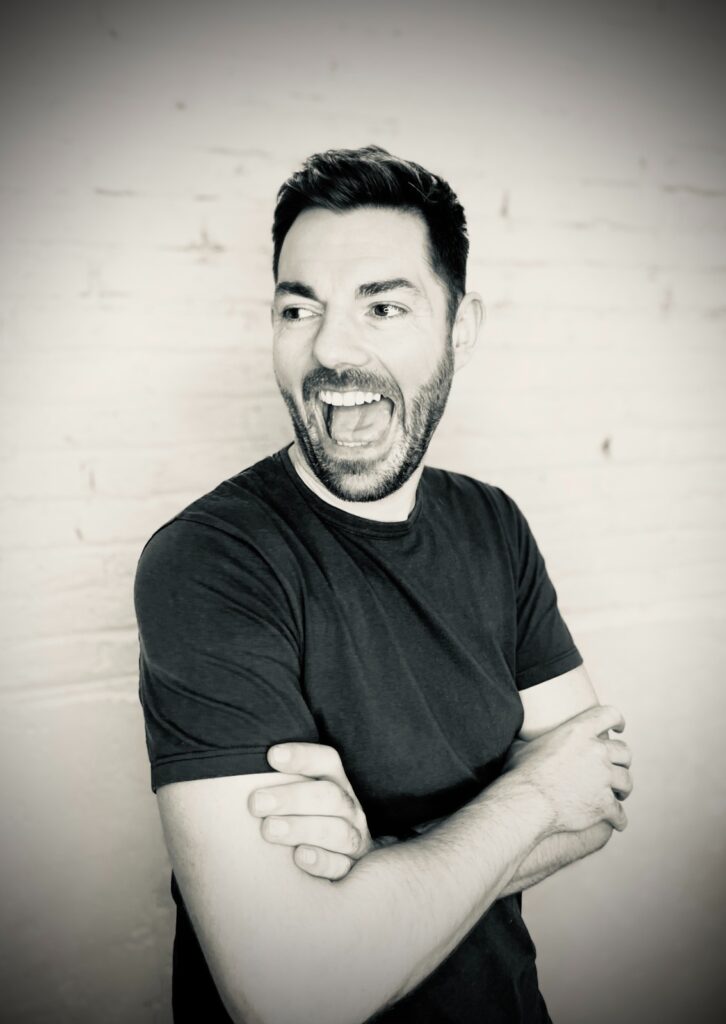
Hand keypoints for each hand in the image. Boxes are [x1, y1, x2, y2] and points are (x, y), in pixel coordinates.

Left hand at [249, 742, 374, 880]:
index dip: (303, 756)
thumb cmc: (302, 819)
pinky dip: (321, 861)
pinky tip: (300, 857)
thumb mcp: (297, 795)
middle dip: (292, 797)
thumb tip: (230, 772)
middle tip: (256, 803)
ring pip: (338, 830)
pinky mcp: (352, 868)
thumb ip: (275, 783)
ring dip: (302, 828)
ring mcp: (353, 838)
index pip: (326, 760)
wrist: (338, 859)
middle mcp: (348, 807)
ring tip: (269, 829)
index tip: (272, 756)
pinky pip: (341, 865)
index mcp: (334, 781)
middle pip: (329, 795)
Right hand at [501, 704, 632, 834]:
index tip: (619, 728)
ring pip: (626, 781)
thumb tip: (520, 733)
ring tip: (619, 794)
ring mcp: (603, 778)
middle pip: (624, 751)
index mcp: (579, 731)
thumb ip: (533, 738)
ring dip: (623, 788)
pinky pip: (620, 812)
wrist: (526, 802)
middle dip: (622, 761)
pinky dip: (619, 818)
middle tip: (616, 768)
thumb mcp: (525, 745)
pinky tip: (616, 822)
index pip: (610, 715)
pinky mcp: (604, 804)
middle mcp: (596, 751)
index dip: (618, 721)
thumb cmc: (521, 773)